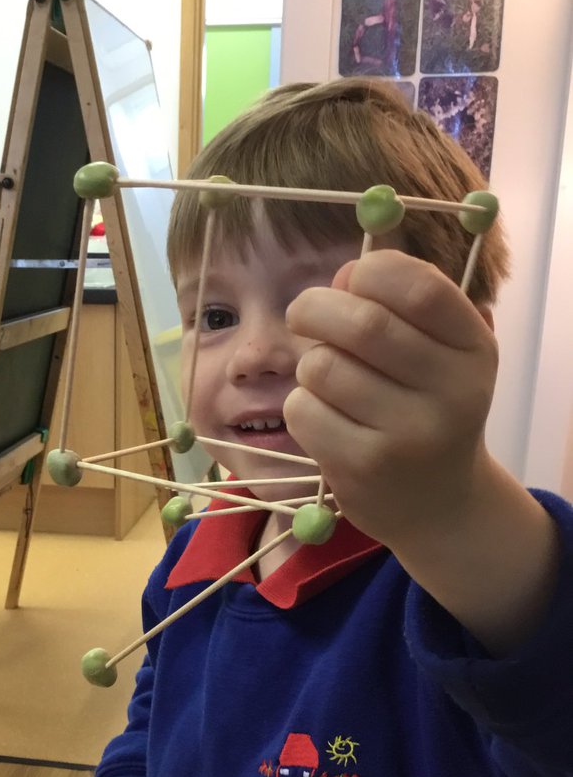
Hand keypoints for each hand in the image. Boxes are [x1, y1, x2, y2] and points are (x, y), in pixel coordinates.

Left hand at [283, 249, 498, 552]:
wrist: (439, 503)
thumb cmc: (426, 409)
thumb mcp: (439, 354)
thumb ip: (398, 306)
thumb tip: (341, 277)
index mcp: (474, 350)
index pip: (418, 288)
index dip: (371, 272)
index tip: (352, 281)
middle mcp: (451, 393)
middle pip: (362, 325)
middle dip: (315, 308)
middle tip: (303, 315)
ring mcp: (407, 435)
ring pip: (322, 368)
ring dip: (310, 365)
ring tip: (328, 381)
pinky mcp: (363, 468)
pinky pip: (303, 410)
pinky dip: (301, 406)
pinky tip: (326, 419)